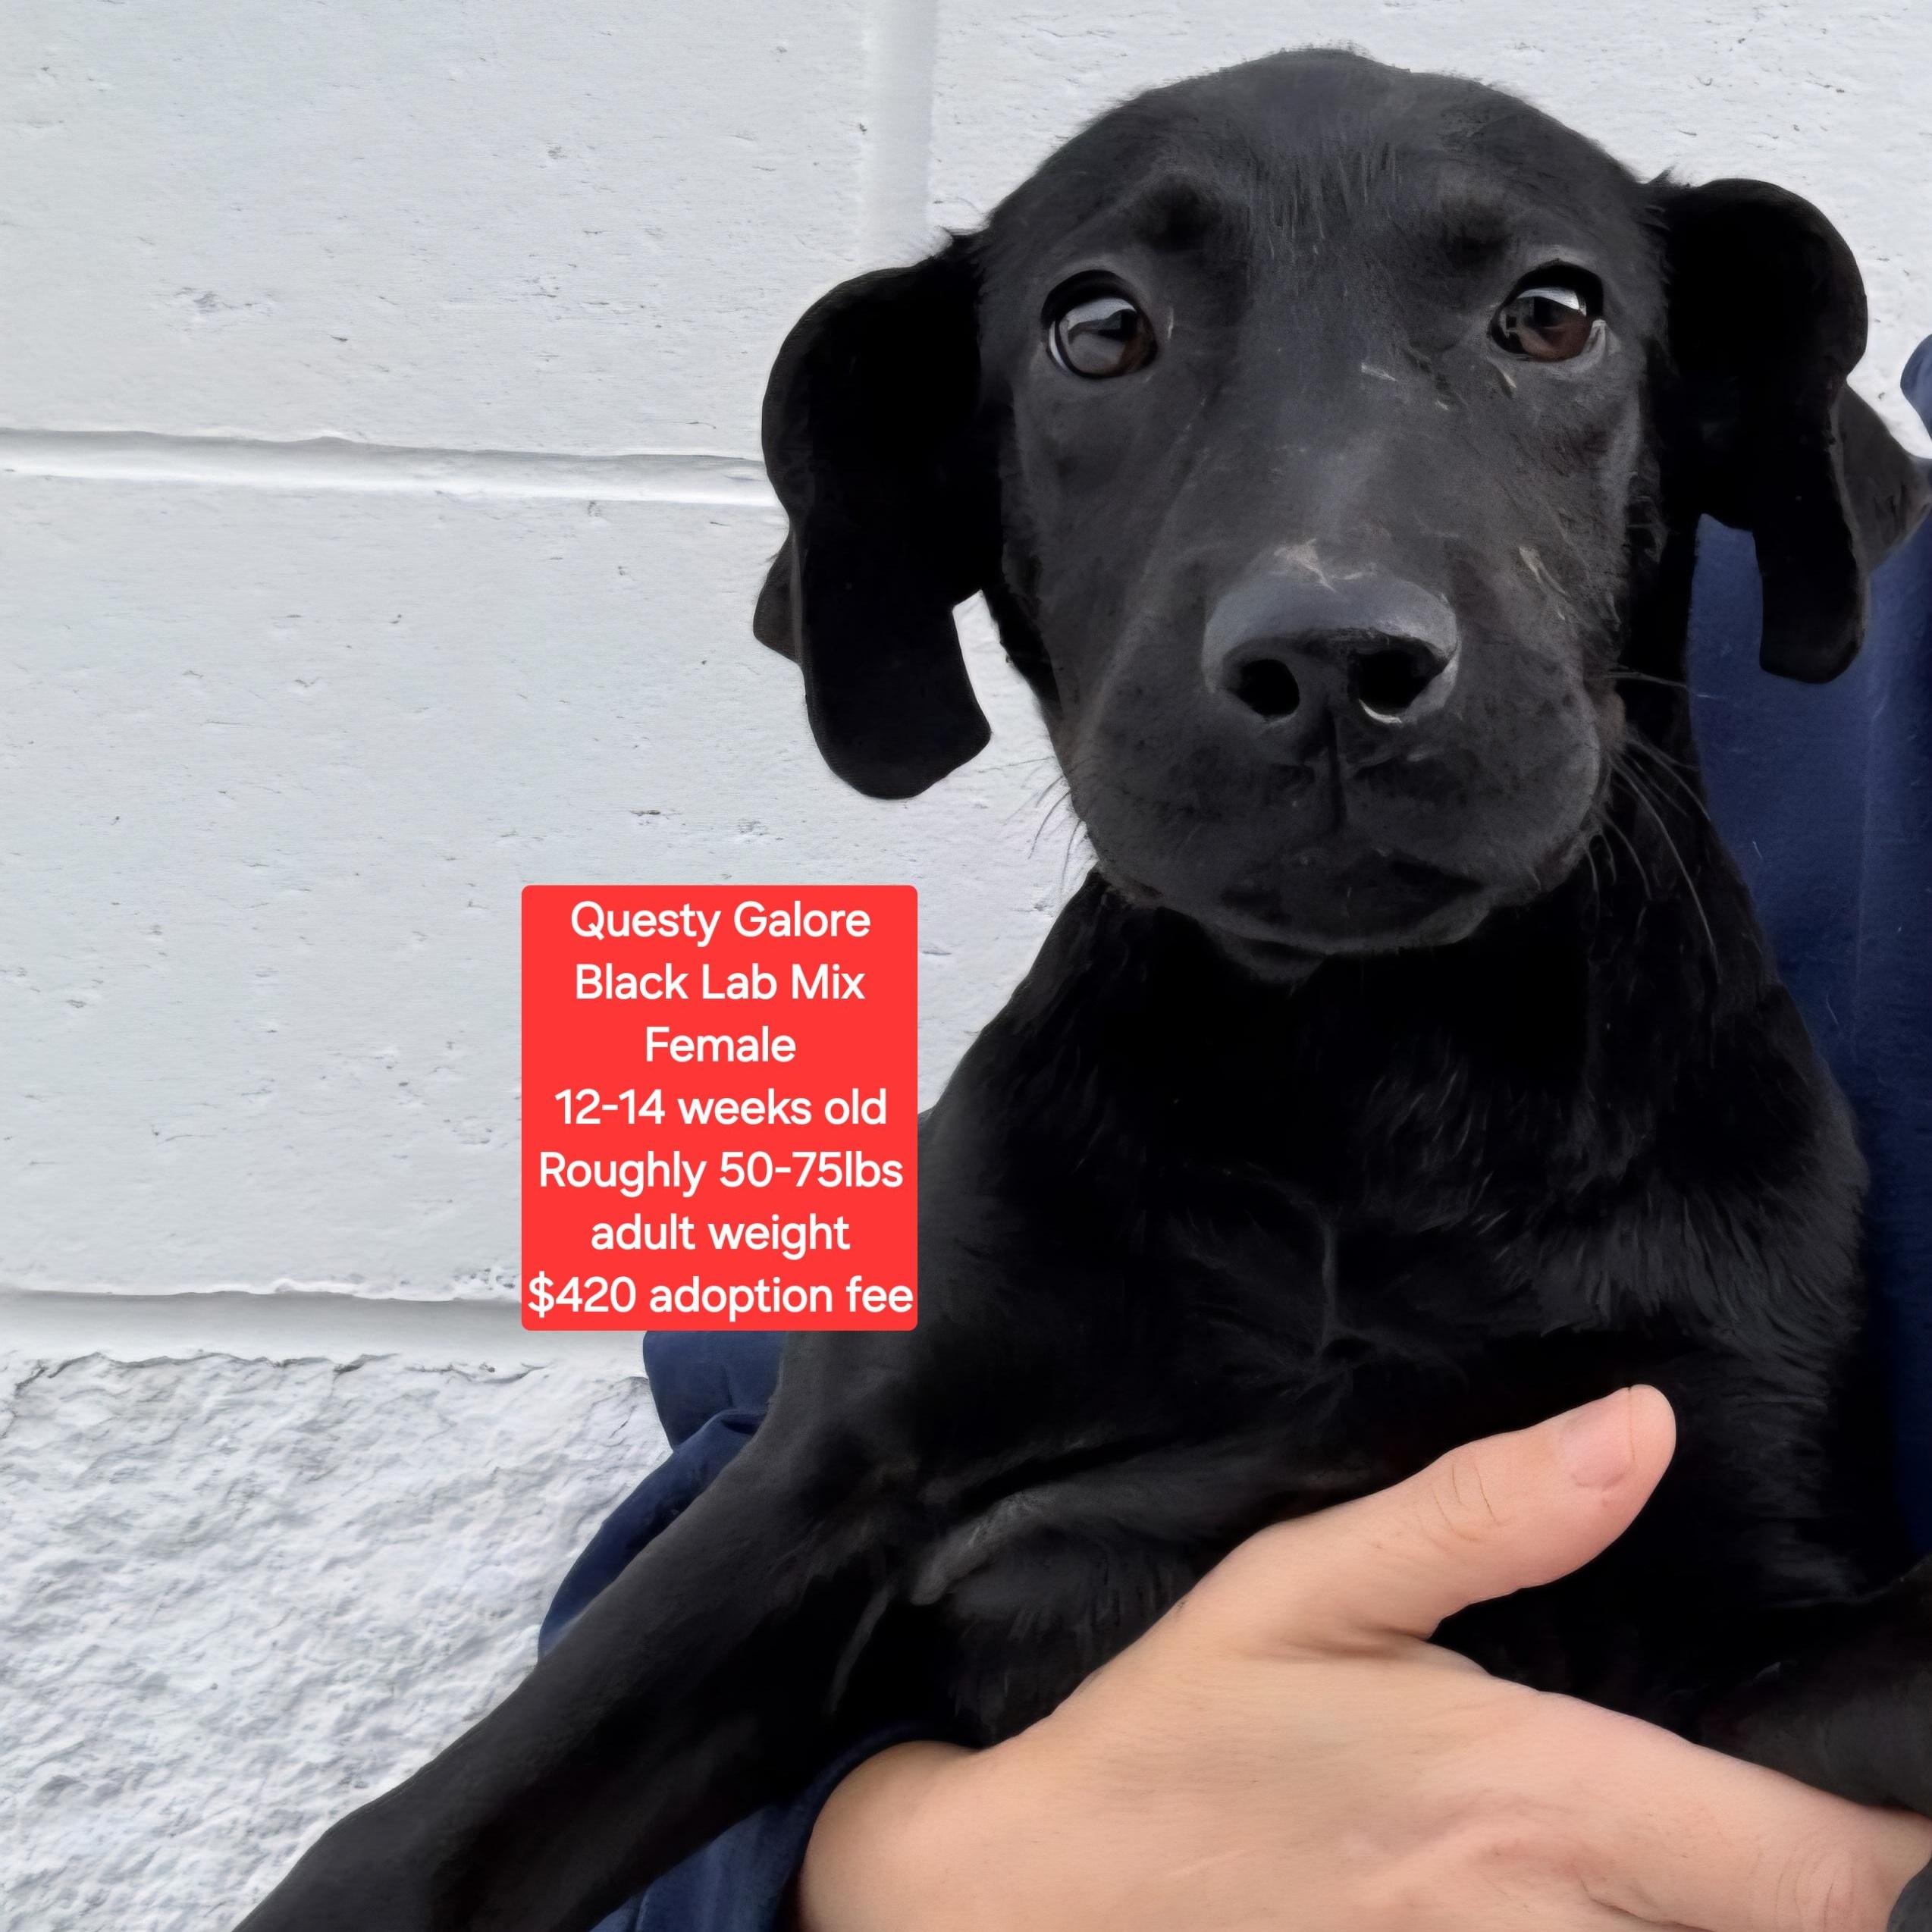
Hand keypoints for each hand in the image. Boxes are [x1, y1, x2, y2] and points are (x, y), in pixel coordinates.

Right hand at [798, 1389, 1931, 1931]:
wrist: (1048, 1897)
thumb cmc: (1180, 1730)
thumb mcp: (1306, 1585)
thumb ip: (1485, 1511)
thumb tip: (1641, 1429)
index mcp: (1522, 1797)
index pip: (1801, 1859)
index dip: (1868, 1814)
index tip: (1856, 1756)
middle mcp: (1537, 1925)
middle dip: (1809, 1870)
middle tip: (1757, 1785)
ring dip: (1722, 1911)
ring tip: (1677, 1837)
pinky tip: (1579, 1884)